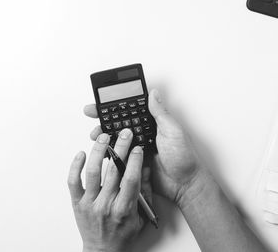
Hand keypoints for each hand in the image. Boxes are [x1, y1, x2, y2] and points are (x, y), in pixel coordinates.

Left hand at [68, 129, 149, 251]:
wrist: (103, 251)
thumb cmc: (123, 234)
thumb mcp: (142, 216)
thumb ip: (146, 192)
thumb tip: (146, 168)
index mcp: (124, 209)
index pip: (130, 179)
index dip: (134, 161)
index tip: (138, 147)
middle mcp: (105, 205)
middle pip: (113, 171)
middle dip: (120, 148)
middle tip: (124, 133)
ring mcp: (89, 203)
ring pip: (92, 172)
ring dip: (98, 152)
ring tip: (104, 137)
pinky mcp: (77, 203)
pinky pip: (73, 182)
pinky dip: (75, 166)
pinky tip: (81, 153)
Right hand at [84, 89, 206, 207]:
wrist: (184, 184)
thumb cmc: (184, 157)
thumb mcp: (173, 131)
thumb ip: (160, 113)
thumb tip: (153, 93)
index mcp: (152, 124)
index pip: (130, 111)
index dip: (115, 107)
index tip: (101, 104)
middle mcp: (143, 135)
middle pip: (119, 125)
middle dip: (104, 120)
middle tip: (92, 117)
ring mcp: (137, 150)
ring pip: (116, 141)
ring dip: (104, 138)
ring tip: (96, 136)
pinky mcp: (133, 164)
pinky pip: (118, 158)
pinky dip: (109, 154)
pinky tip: (103, 151)